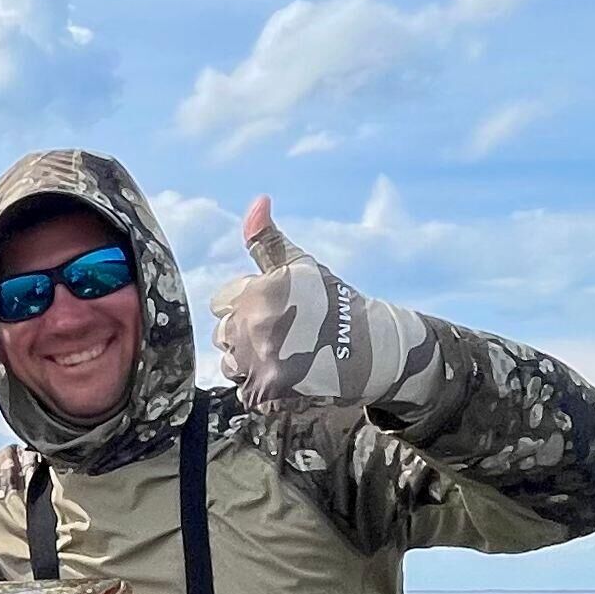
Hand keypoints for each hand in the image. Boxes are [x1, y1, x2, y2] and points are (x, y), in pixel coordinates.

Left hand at [210, 195, 441, 414]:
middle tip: (284, 335)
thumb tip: (258, 201)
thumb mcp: (302, 265)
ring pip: (229, 363)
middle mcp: (252, 325)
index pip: (221, 301)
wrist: (373, 351)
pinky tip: (287, 376)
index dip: (246, 305)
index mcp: (257, 292)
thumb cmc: (335, 304)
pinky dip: (260, 388)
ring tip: (285, 355)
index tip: (274, 309)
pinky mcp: (264, 392)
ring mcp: (256, 361)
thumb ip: (267, 240)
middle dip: (245, 334)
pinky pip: (243, 390)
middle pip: (222, 333)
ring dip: (249, 362)